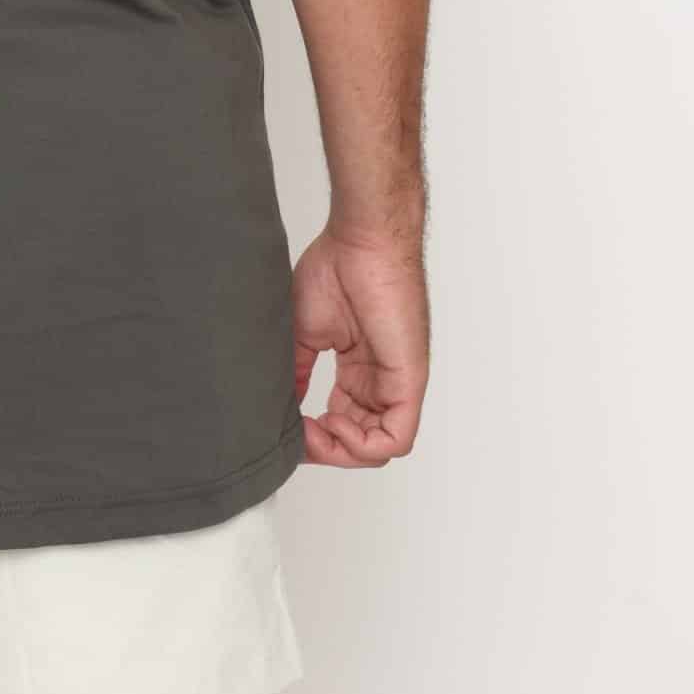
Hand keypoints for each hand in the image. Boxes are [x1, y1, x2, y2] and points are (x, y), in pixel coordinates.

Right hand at [292, 225, 428, 467]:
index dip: (314, 436)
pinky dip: (362, 445)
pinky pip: (396, 437)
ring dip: (340, 450)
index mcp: (359, 371)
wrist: (360, 243)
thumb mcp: (305, 332)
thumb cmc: (336, 270)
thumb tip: (284, 405)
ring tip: (313, 428)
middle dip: (324, 448)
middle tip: (296, 435)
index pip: (342, 424)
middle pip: (358, 442)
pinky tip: (334, 422)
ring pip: (377, 447)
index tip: (286, 427)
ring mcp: (396, 383)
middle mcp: (379, 382)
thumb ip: (297, 371)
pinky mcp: (409, 381)